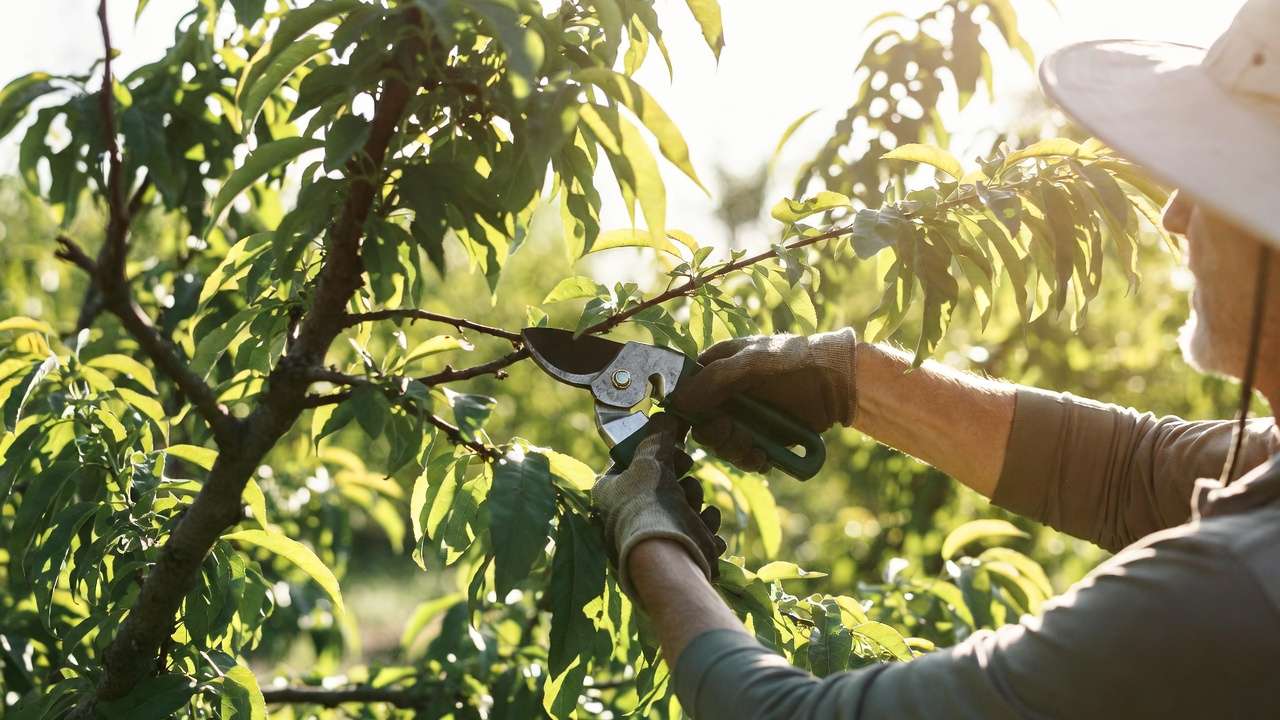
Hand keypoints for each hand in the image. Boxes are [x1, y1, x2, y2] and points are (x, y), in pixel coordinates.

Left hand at [592, 414, 727, 596]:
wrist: (669, 559)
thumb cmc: (650, 505)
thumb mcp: (651, 461)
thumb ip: (658, 437)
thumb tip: (666, 415)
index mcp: (609, 491)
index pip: (630, 459)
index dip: (653, 449)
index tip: (671, 445)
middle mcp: (627, 513)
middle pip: (662, 480)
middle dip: (680, 476)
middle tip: (684, 471)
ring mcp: (653, 534)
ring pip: (684, 503)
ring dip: (695, 499)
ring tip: (693, 506)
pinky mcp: (678, 550)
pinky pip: (698, 528)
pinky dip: (706, 525)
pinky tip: (706, 526)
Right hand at [671, 329, 857, 471]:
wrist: (837, 382)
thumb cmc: (792, 362)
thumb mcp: (750, 364)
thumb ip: (713, 380)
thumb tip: (677, 402)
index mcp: (717, 367)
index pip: (686, 393)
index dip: (688, 412)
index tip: (702, 421)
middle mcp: (725, 394)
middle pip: (702, 425)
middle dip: (717, 436)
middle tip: (735, 435)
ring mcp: (744, 416)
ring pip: (722, 445)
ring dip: (735, 451)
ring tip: (754, 448)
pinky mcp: (761, 436)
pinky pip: (744, 455)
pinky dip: (751, 460)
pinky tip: (764, 456)